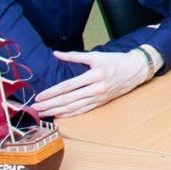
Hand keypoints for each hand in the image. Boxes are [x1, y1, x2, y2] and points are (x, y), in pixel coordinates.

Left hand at [35, 50, 152, 116]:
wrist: (136, 70)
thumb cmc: (116, 61)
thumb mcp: (96, 55)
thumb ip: (74, 56)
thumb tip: (56, 54)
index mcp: (94, 75)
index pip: (67, 86)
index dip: (51, 92)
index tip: (39, 96)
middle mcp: (96, 89)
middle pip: (68, 100)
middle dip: (50, 105)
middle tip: (35, 109)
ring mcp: (99, 98)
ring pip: (74, 108)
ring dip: (56, 112)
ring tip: (43, 114)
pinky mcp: (101, 103)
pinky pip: (83, 111)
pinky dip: (69, 114)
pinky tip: (59, 116)